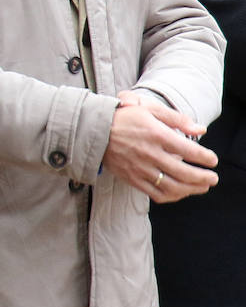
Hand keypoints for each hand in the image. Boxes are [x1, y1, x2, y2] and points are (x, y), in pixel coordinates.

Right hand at [101, 89, 217, 201]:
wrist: (94, 131)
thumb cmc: (124, 118)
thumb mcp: (149, 109)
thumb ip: (177, 119)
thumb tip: (200, 130)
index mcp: (156, 134)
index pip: (190, 151)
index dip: (206, 158)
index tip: (212, 160)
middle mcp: (150, 154)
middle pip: (185, 173)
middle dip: (204, 178)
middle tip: (213, 178)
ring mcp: (141, 169)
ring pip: (173, 187)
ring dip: (192, 189)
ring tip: (202, 187)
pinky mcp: (133, 179)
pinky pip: (157, 194)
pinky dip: (173, 196)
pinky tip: (180, 192)